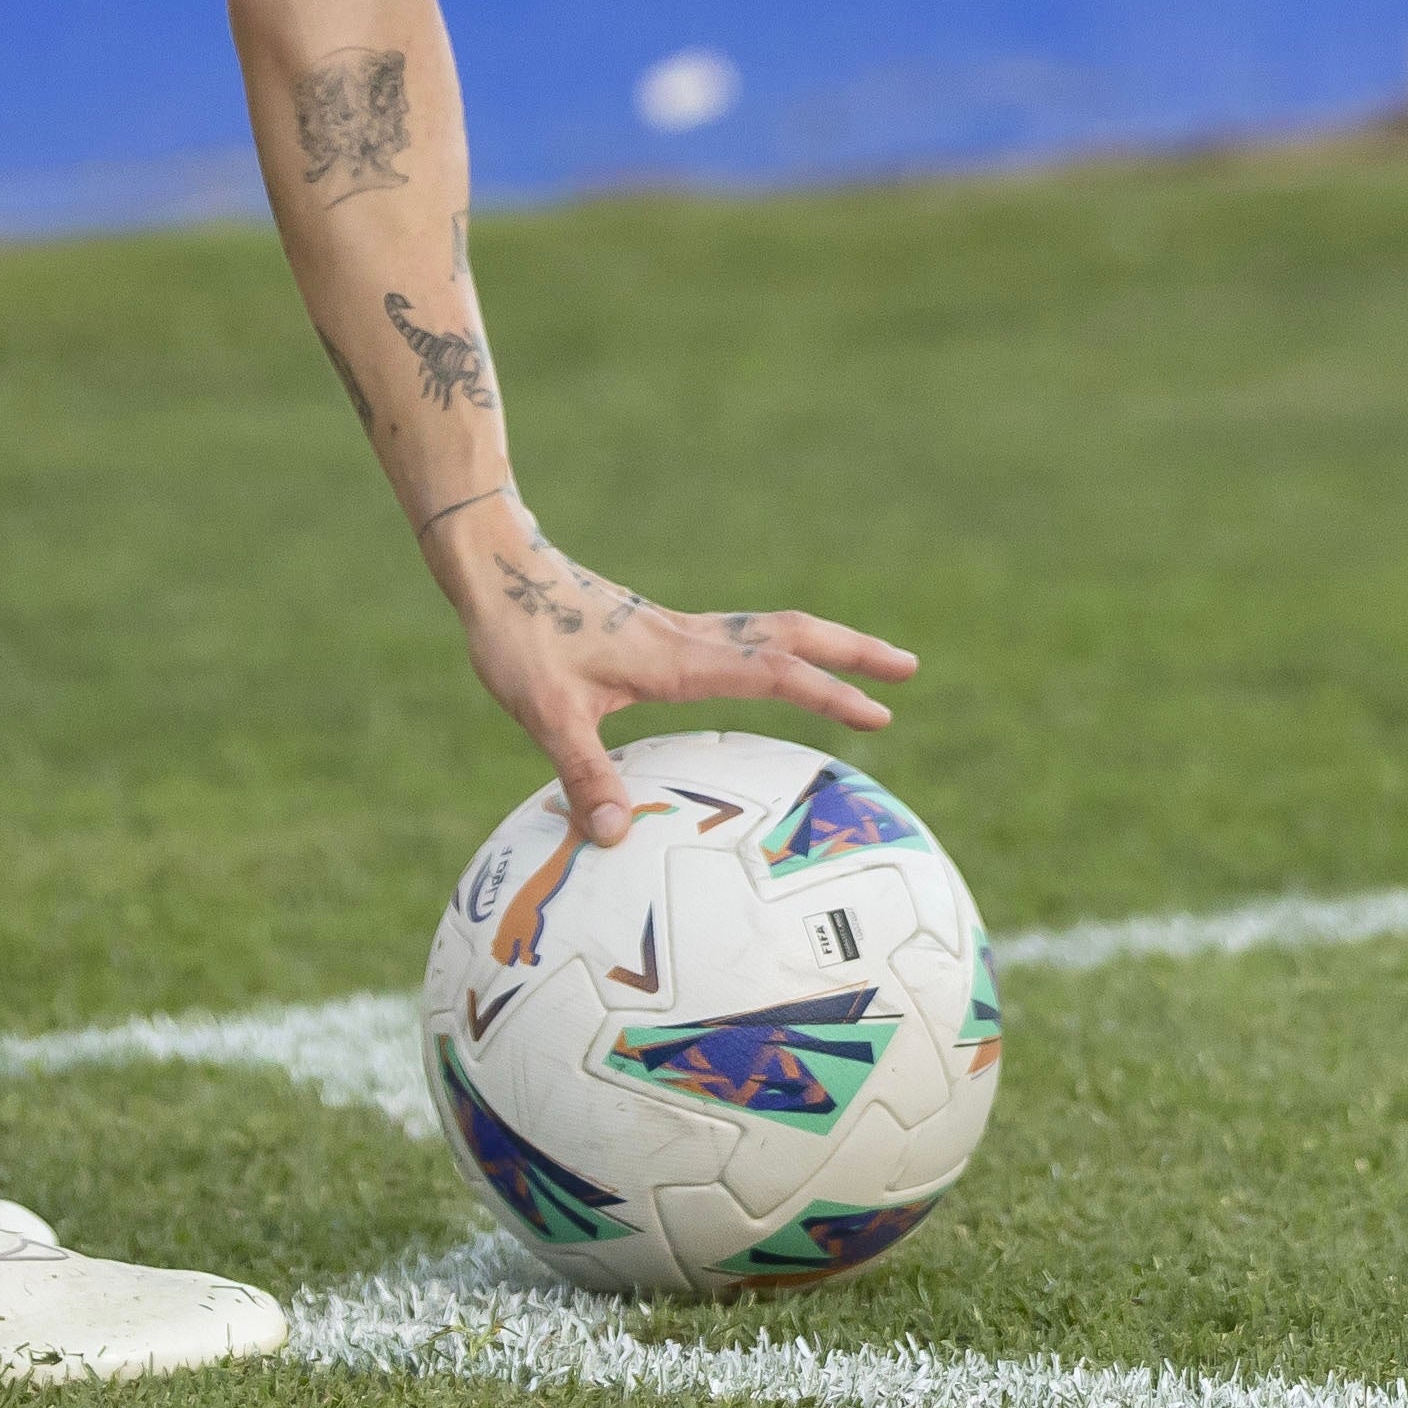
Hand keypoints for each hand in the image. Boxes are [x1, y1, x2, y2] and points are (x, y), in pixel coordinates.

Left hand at [436, 499, 915, 847]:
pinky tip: (777, 669)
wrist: (497, 570)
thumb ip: (582, 772)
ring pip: (771, 630)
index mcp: (678, 658)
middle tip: (910, 666)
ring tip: (869, 661)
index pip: (772, 673)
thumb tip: (613, 837)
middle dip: (853, 650)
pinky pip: (741, 639)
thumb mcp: (544, 712)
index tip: (880, 711)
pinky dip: (781, 649)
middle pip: (792, 634)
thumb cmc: (519, 637)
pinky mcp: (662, 634)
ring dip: (824, 643)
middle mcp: (691, 639)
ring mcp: (680, 632)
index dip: (828, 692)